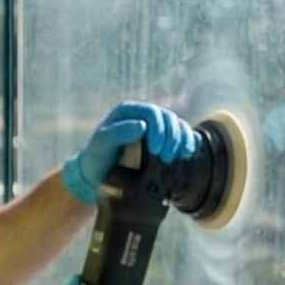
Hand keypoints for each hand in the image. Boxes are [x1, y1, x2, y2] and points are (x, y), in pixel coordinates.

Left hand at [62, 102, 198, 202]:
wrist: (97, 174)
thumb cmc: (97, 157)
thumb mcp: (102, 145)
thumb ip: (118, 133)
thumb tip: (142, 125)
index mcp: (128, 111)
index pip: (151, 113)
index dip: (158, 129)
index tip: (156, 150)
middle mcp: (143, 116)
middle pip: (168, 118)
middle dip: (172, 137)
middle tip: (166, 158)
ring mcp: (155, 127)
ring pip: (177, 125)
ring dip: (181, 140)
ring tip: (178, 157)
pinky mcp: (163, 140)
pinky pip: (180, 135)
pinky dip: (186, 143)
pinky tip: (186, 154)